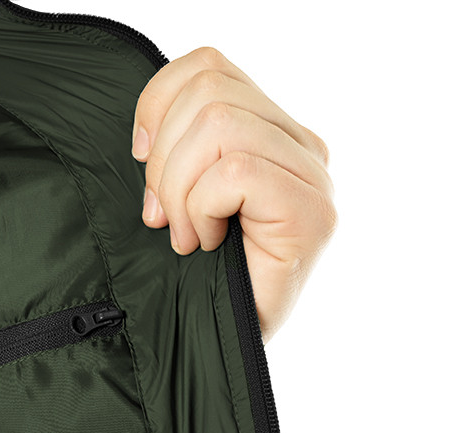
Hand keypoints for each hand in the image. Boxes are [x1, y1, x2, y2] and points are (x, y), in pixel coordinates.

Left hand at [131, 47, 336, 344]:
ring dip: (180, 190)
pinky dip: (201, 208)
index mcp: (271, 131)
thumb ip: (178, 143)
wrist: (224, 346)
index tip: (140, 160)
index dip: (157, 104)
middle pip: (209, 91)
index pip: (208, 66)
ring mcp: (312, 176)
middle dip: (163, 158)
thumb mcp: (178, 192)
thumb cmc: (201, 274)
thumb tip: (147, 135)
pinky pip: (234, 170)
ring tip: (188, 236)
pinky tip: (208, 244)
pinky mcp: (311, 209)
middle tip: (162, 217)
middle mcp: (301, 146)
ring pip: (218, 125)